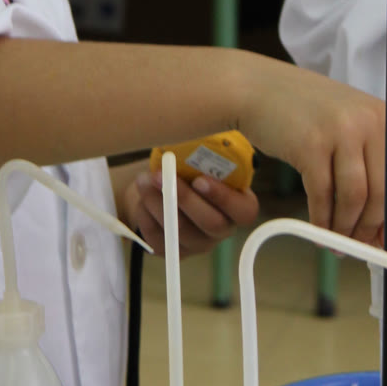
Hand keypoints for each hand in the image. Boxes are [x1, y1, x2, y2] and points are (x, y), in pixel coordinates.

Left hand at [120, 165, 258, 257]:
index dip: (223, 198)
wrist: (168, 185)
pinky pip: (159, 240)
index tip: (199, 179)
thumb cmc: (193, 167)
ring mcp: (198, 244)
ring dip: (158, 204)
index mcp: (240, 207)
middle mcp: (223, 230)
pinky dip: (147, 217)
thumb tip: (195, 134)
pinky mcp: (173, 252)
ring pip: (180, 232)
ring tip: (144, 180)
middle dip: (183, 198)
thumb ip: (208, 154)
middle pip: (210, 223)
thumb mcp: (206, 158)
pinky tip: (142, 198)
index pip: (244, 212)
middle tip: (160, 176)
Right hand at [232, 54, 386, 245]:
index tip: (383, 237)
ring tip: (335, 243)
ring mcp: (339, 131)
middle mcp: (368, 121)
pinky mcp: (310, 144)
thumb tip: (379, 221)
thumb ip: (365, 161)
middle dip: (370, 228)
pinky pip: (322, 195)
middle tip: (357, 248)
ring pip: (354, 197)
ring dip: (344, 228)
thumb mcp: (345, 124)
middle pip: (381, 191)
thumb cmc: (301, 112)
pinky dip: (321, 219)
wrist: (257, 88)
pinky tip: (317, 229)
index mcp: (383, 118)